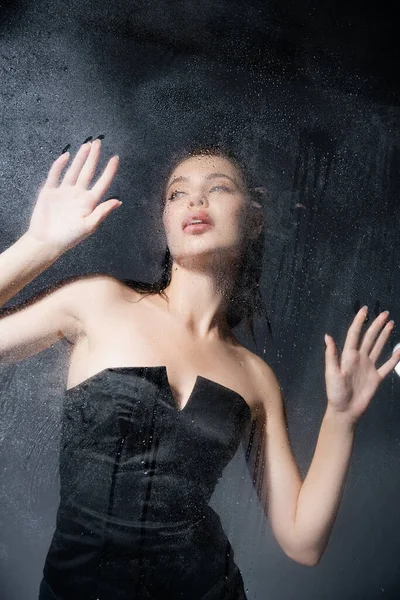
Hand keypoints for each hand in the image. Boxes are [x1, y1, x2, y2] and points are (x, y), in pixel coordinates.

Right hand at [26, 139, 120, 252]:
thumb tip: (118, 201)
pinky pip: (55, 175)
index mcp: (89, 203)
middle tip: (98, 142)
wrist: (46, 242)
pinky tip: (66, 156)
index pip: (102, 183)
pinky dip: (59, 165)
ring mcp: (64, 192)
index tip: (115, 158)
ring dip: (80, 158)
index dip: (109, 171)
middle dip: (93, 157)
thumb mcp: (88, 226)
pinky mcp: (49, 192)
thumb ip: (102, 212)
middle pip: (88, 172)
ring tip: (87, 145)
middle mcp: (78, 195)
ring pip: (73, 171)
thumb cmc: (69, 237)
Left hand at [324, 307, 399, 424]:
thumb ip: (331, 355)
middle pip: (369, 338)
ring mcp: (369, 367)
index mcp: (348, 355)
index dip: (359, 321)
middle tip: (385, 313)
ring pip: (378, 347)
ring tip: (391, 324)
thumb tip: (327, 336)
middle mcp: (359, 358)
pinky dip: (394, 358)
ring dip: (384, 336)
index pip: (354, 334)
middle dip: (377, 325)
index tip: (365, 309)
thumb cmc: (335, 393)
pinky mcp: (376, 378)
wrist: (345, 411)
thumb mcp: (331, 373)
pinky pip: (387, 366)